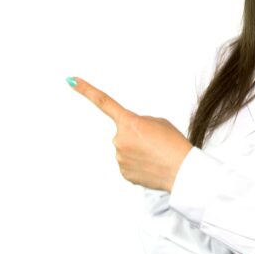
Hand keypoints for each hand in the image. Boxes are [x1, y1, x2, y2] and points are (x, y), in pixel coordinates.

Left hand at [68, 77, 191, 191]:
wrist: (183, 171)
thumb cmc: (174, 144)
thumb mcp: (158, 122)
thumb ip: (138, 122)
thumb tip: (129, 132)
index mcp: (129, 121)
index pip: (103, 102)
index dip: (86, 90)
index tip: (71, 80)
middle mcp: (119, 139)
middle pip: (123, 133)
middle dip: (136, 136)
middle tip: (154, 143)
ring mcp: (119, 157)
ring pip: (126, 150)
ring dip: (138, 151)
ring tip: (155, 155)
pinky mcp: (123, 173)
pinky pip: (128, 164)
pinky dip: (138, 164)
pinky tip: (151, 166)